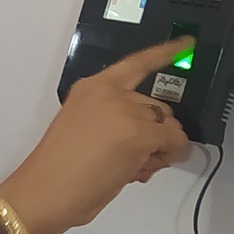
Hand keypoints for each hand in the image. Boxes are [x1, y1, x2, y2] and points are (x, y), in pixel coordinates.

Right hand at [0, 38, 193, 233]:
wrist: (47, 190)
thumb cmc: (58, 170)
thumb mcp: (83, 131)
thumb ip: (113, 124)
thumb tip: (151, 142)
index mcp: (91, 88)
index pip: (135, 64)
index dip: (164, 53)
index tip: (186, 43)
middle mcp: (109, 92)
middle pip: (156, 105)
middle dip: (155, 131)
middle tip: (138, 159)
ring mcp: (125, 110)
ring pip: (167, 125)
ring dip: (160, 147)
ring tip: (134, 168)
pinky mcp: (140, 133)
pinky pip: (174, 141)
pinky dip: (171, 154)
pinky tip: (146, 168)